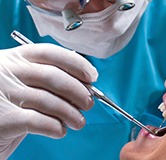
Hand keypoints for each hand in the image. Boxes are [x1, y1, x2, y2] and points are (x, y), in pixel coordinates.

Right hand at [0, 44, 97, 158]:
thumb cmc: (9, 103)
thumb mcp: (23, 81)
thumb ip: (48, 79)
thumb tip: (85, 86)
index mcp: (15, 58)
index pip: (50, 53)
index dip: (76, 63)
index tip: (92, 76)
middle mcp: (6, 72)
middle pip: (52, 76)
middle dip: (78, 91)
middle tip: (88, 103)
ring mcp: (2, 94)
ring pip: (48, 101)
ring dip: (71, 113)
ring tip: (78, 121)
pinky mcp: (2, 119)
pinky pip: (38, 121)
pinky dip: (55, 127)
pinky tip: (59, 130)